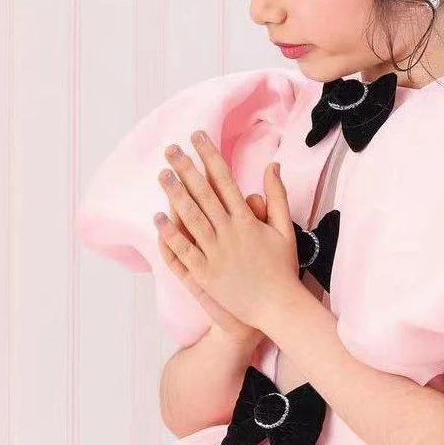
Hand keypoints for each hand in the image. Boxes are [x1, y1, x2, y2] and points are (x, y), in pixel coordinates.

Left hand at [153, 132, 298, 335]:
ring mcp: (215, 254)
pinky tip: (158, 218)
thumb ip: (277, 196)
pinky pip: (184, 251)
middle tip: (171, 149)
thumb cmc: (283, 269)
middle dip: (186, 169)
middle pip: (203, 194)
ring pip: (191, 218)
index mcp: (247, 220)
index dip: (209, 156)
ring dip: (175, 195)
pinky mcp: (205, 275)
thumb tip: (272, 165)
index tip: (197, 137)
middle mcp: (229, 233)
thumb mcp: (285, 229)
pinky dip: (170, 235)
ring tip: (162, 175)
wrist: (277, 308)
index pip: (224, 180)